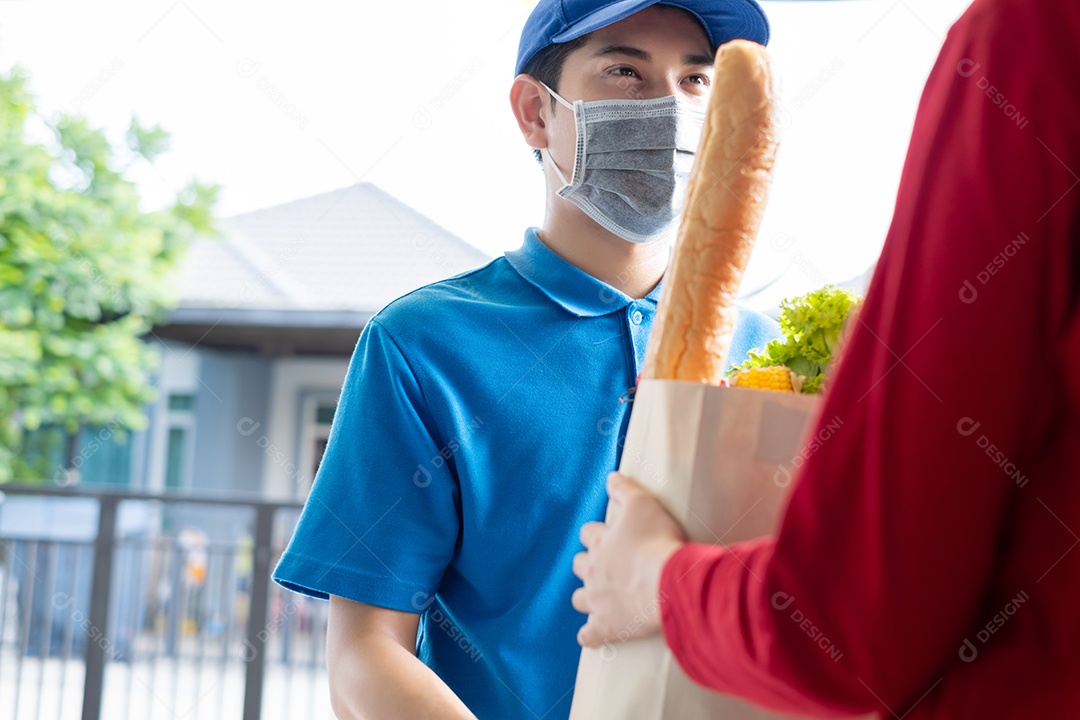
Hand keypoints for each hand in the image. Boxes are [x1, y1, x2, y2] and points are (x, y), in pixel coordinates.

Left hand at [571, 472, 686, 647]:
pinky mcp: (608, 626)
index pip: (588, 534)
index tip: (605, 535)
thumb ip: (624, 489)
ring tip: (599, 598)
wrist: (669, 582)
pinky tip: (591, 636)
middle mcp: (594, 572)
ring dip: (587, 597)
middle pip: (579, 566)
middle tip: (604, 566)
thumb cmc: (657, 541)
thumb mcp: (643, 504)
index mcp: (600, 543)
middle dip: (588, 564)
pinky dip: (590, 635)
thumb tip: (611, 477)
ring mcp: (599, 601)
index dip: (596, 534)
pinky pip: (590, 635)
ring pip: (580, 599)